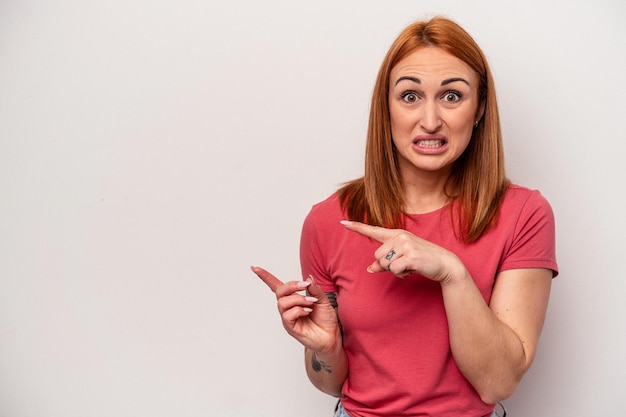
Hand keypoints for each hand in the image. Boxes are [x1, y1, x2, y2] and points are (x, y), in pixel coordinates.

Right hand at [250, 266, 340, 352]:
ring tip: (310, 303)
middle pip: (279, 291)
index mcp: (293, 298)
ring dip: (298, 299)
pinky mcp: (290, 328)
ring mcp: (288, 318)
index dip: (265, 277)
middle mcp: (288, 307)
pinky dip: (298, 310)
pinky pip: (287, 315)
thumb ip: (315, 289)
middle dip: (292, 285)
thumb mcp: (322, 299)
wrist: (331, 336)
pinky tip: (308, 311)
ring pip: (283, 303)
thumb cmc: (325, 318)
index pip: (275, 286)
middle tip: (305, 286)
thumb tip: (308, 278)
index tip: (255, 268)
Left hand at [340, 220, 464, 282]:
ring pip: (385, 264)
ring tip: (409, 266)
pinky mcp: (411, 255)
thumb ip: (385, 263)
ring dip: (395, 271)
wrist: (445, 264)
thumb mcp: (402, 259)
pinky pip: (394, 270)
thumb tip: (370, 269)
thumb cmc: (422, 260)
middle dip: (387, 266)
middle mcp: (400, 236)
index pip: (373, 230)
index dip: (357, 227)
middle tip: (404, 264)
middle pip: (377, 257)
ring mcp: (406, 244)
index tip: (342, 223)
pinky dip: (402, 274)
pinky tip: (412, 270)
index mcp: (397, 234)